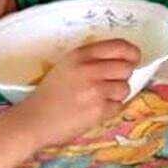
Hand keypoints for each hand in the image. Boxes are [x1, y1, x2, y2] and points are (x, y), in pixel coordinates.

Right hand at [14, 38, 139, 147]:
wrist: (33, 121)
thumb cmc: (50, 95)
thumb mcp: (67, 67)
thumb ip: (92, 60)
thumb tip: (125, 59)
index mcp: (80, 56)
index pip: (118, 45)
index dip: (131, 52)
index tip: (134, 58)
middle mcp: (89, 70)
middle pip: (127, 67)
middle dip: (122, 76)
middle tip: (110, 83)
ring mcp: (95, 90)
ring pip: (125, 88)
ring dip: (116, 94)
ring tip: (97, 99)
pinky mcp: (99, 110)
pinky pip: (118, 106)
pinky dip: (110, 109)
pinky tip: (93, 110)